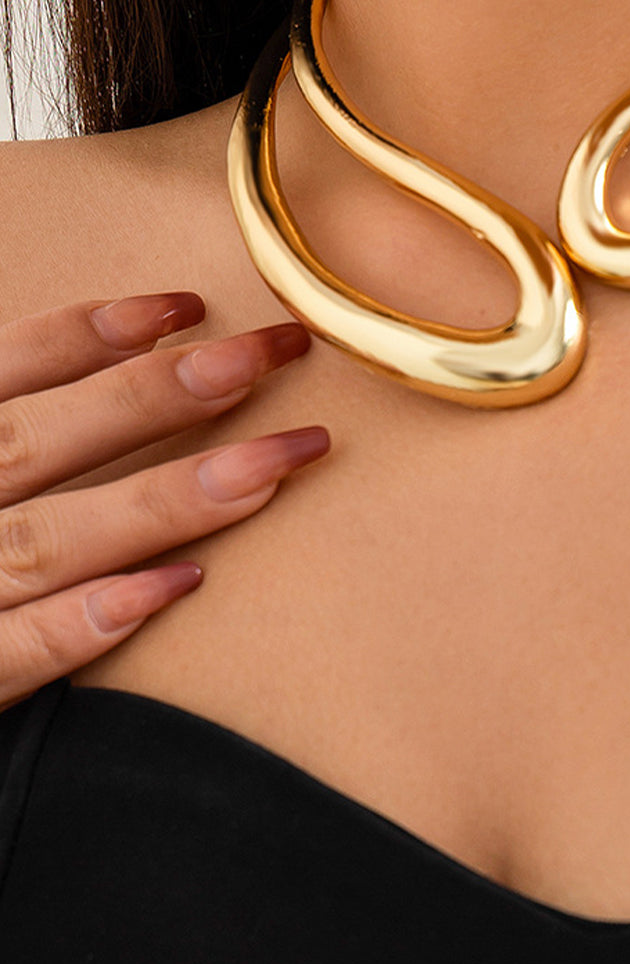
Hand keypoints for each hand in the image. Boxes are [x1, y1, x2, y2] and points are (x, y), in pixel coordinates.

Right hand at [0, 291, 329, 709]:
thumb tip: (83, 373)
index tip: (185, 306)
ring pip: (43, 541)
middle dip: (158, 394)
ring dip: (160, 501)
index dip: (87, 334)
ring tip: (269, 466)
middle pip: (35, 442)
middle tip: (270, 354)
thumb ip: (6, 434)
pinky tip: (173, 588)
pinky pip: (9, 657)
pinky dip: (85, 624)